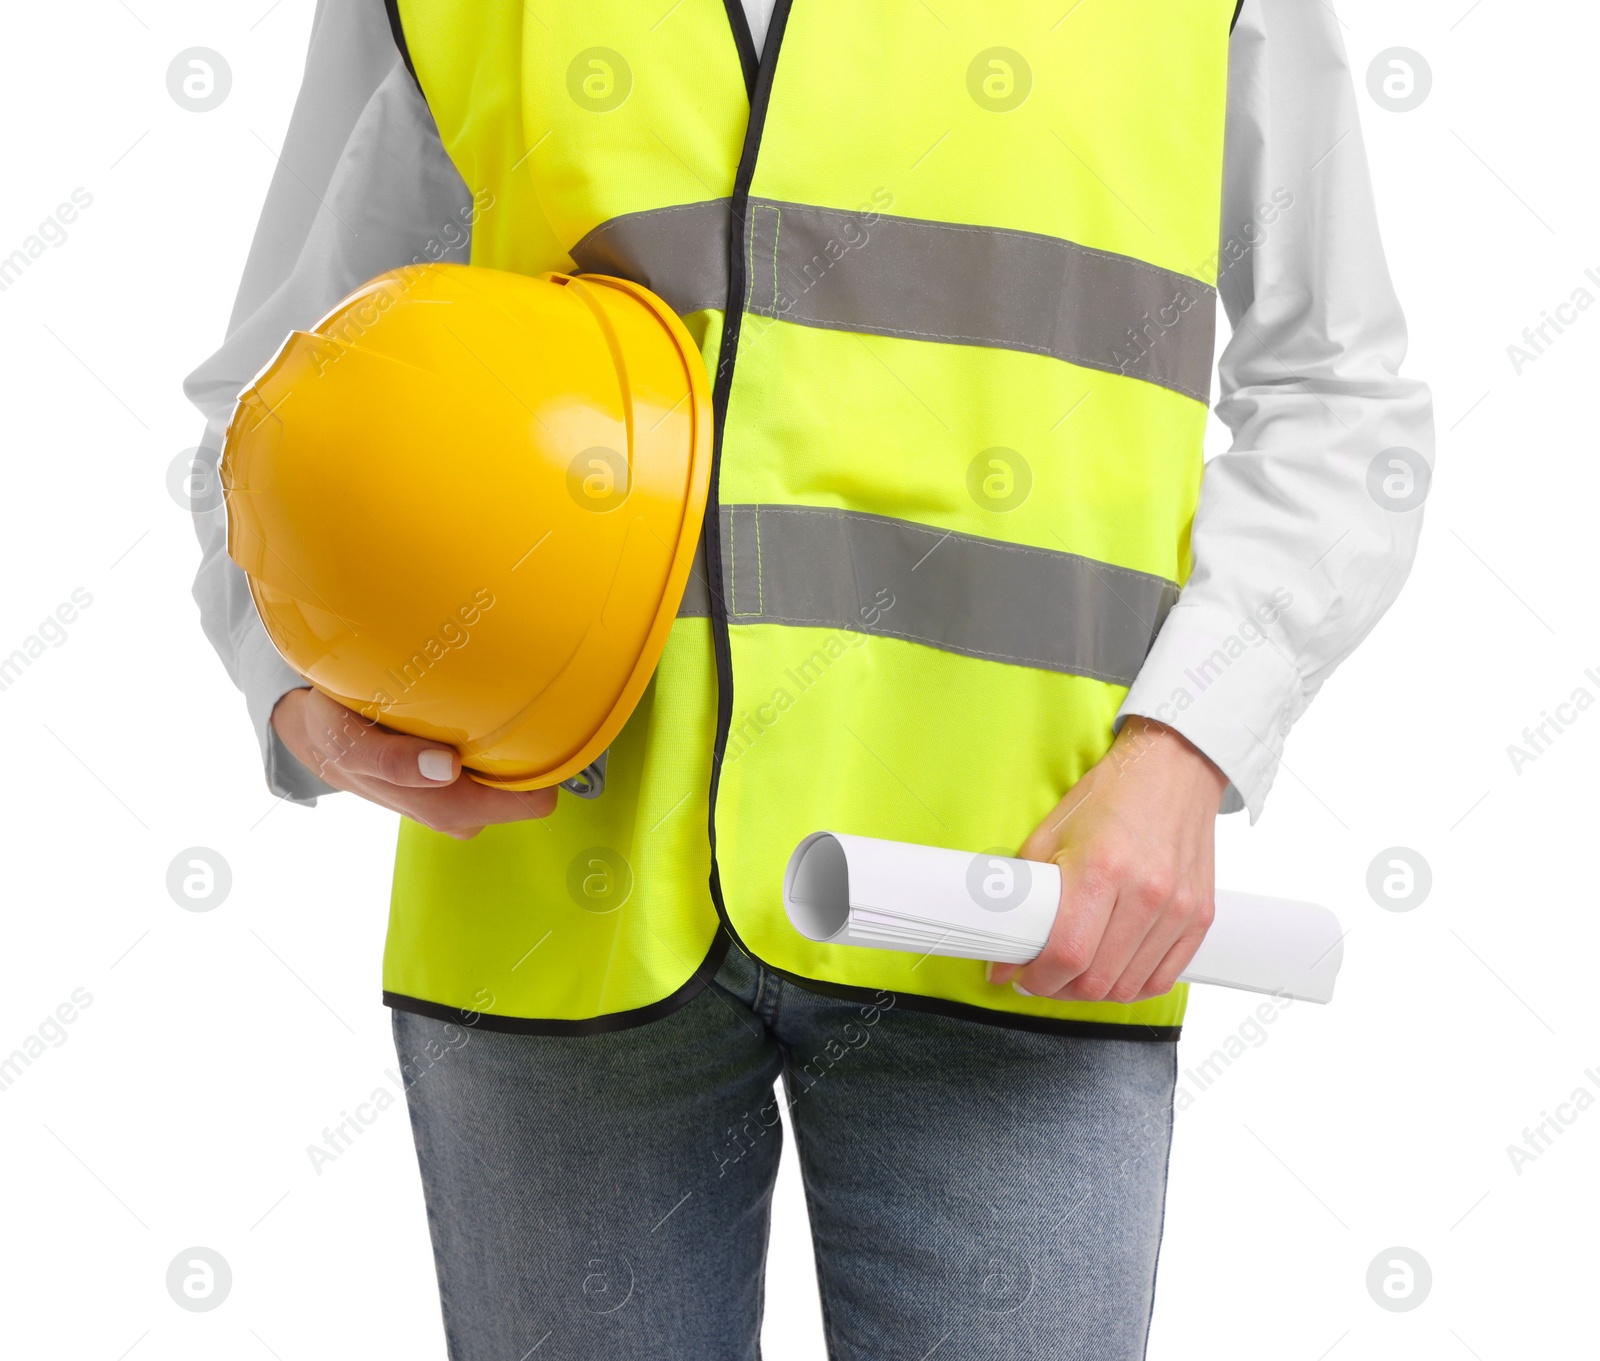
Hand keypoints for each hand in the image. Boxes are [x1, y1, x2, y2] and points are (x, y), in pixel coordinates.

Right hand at [270, 687, 555, 838]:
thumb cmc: (337, 735)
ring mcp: (464, 796)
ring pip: (515, 770)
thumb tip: (445, 767)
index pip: (531, 800)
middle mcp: (463, 810)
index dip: (543, 766)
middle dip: (525, 745)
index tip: (539, 724)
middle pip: (530, 783)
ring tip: (486, 700)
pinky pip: (497, 757)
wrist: (318, 735)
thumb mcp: (348, 742)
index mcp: (449, 810)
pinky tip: (471, 708)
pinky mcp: (461, 779)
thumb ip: (390, 761)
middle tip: (506, 700)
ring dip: (508, 736)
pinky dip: (492, 732)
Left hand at [989, 717, 1227, 1003]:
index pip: (1067, 953)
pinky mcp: (1200, 916)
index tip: (1021, 975)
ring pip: (1128, 986)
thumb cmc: (1109, 797)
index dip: (1037, 977)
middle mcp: (1146, 892)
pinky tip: (1112, 970)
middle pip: (1097, 979)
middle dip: (1060, 988)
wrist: (1173, 769)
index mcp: (1102, 869)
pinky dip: (1133, 985)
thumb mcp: (1051, 832)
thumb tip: (1004, 942)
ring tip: (1075, 973)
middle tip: (1043, 976)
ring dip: (1094, 991)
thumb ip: (1026, 890)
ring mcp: (1178, 907)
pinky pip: (1164, 977)